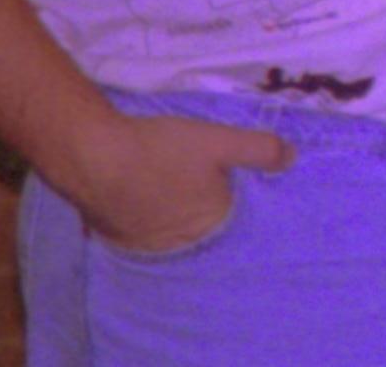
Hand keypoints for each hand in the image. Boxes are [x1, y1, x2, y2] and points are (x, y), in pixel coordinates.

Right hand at [65, 108, 291, 252]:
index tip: (226, 179)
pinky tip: (140, 188)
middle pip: (198, 223)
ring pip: (167, 225)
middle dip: (199, 202)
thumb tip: (292, 158)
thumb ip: (259, 151)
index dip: (230, 194)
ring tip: (166, 179)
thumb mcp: (221, 141)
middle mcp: (178, 244)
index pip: (230, 216)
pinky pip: (138, 225)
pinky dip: (143, 210)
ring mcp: (142, 243)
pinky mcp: (113, 235)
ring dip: (170, 207)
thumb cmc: (163, 149)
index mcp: (209, 226)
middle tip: (191, 174)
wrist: (93, 156)